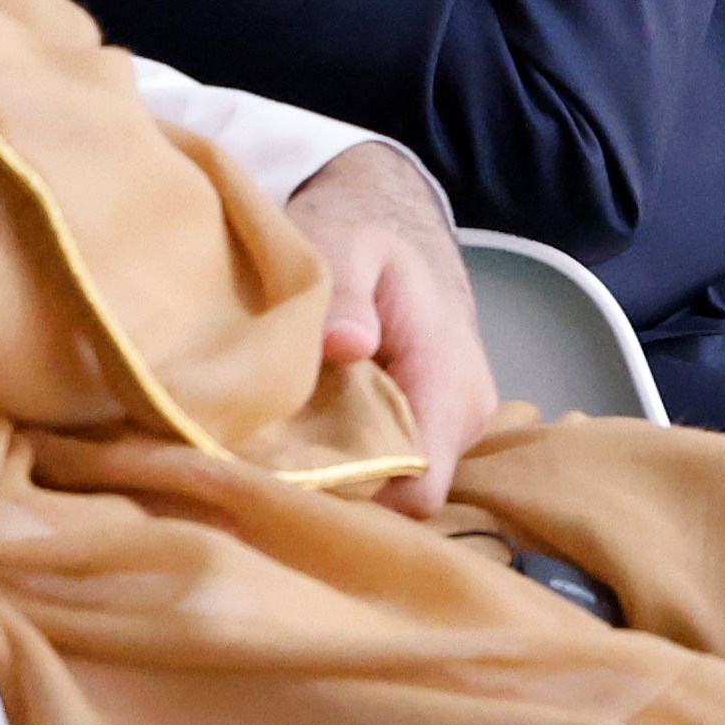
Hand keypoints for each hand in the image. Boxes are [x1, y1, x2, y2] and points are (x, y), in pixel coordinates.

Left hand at [284, 134, 496, 518]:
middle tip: (261, 471)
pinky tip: (305, 437)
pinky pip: (393, 467)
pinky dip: (348, 459)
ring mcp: (454, 428)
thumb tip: (347, 344)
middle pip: (403, 500)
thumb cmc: (366, 233)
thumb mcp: (346, 244)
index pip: (418, 489)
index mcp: (448, 381)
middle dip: (336, 494)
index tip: (285, 485)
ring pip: (396, 487)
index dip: (353, 500)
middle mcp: (464, 418)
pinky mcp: (433, 428)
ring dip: (340, 475)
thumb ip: (345, 294)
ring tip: (277, 451)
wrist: (396, 224)